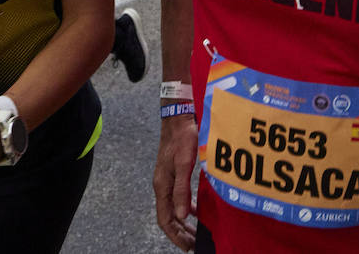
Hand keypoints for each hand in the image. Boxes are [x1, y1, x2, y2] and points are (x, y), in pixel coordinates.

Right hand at [153, 114, 198, 250]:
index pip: (165, 219)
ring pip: (173, 209)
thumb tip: (182, 216)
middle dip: (180, 233)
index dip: (175, 235)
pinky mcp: (174, 174)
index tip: (187, 247)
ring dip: (184, 223)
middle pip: (168, 217)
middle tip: (194, 245)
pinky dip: (187, 210)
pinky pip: (178, 199)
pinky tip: (197, 212)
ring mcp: (167, 180)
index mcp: (162, 186)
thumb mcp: (185, 164)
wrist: (178, 118)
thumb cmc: (182, 138)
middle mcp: (162, 186)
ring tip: (196, 234)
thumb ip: (182, 190)